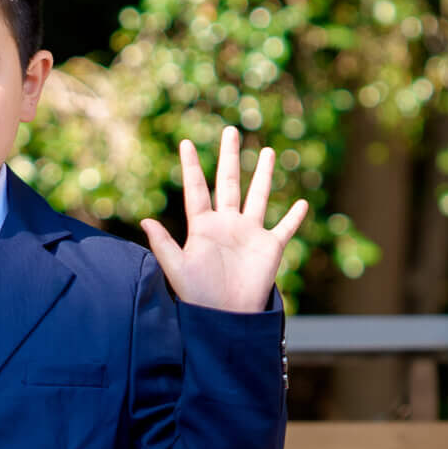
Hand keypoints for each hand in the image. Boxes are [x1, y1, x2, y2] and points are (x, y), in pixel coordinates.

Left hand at [141, 127, 308, 312]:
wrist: (226, 317)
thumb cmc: (198, 297)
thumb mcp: (177, 270)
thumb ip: (163, 245)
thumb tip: (145, 220)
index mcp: (203, 226)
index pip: (197, 189)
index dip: (192, 167)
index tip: (186, 143)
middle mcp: (227, 225)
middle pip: (229, 183)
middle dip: (229, 157)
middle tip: (230, 130)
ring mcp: (249, 234)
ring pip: (258, 196)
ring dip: (263, 175)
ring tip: (267, 150)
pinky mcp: (270, 248)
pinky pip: (284, 228)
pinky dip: (294, 217)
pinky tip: (302, 203)